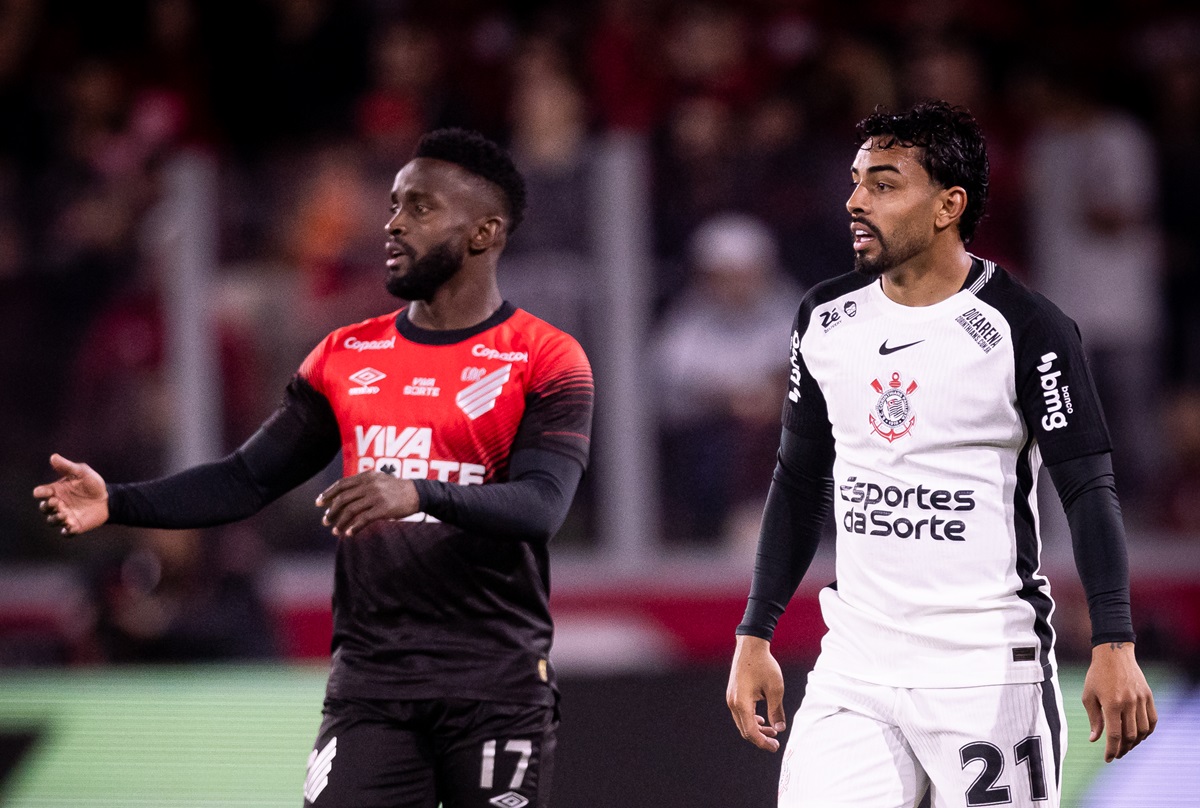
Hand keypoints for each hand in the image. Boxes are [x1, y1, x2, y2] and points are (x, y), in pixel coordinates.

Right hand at [32, 453, 108, 535]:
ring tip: (63, 514)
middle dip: (46, 506)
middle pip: (44, 508)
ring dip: (55, 518)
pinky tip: (71, 526)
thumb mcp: (82, 472)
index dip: (40, 493)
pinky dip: (67, 531)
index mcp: (55, 491)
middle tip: (55, 502)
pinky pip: (66, 532)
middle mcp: (57, 504)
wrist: (109, 499)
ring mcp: (65, 515)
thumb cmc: (93, 484)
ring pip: (52, 520)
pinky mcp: (75, 526)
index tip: (46, 491)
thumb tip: (53, 457)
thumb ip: (67, 467)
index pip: (40, 493)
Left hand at [315, 472, 419, 536]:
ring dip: (340, 522)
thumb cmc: (396, 488)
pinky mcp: (383, 509)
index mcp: (366, 476)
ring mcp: (376, 497)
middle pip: (343, 498)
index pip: (341, 484)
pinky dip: (353, 528)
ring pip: (350, 511)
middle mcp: (369, 485)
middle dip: (331, 511)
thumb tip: (342, 495)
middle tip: (325, 520)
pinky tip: (349, 534)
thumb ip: (363, 484)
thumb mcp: (379, 479)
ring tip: (335, 531)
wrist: (417, 493)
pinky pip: (363, 520)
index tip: (319, 503)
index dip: (328, 493)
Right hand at [726, 634, 786, 751]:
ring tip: (773, 731)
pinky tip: (762, 720)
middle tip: (775, 742)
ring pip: (742, 722)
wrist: (751, 646)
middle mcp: (733, 703)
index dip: (763, 743)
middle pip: (745, 730)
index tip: (776, 747)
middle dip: (760, 738)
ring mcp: (731, 698)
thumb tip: (780, 729)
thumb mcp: (775, 689)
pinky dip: (751, 720)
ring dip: (757, 729)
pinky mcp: (733, 694)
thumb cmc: (764, 666)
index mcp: (742, 703)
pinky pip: (741, 713)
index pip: (751, 732)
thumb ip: (777, 711)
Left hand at [1082, 641, 1156, 761]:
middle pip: (1130, 736)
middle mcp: (1129, 703)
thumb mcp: (1088, 696)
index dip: (1112, 750)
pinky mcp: (1148, 696)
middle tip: (1117, 754)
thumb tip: (1095, 739)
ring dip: (1136, 742)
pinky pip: (1153, 720)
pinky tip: (1140, 736)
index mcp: (1112, 704)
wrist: (1113, 654)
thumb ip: (1094, 719)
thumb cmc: (1096, 675)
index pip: (1115, 735)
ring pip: (1143, 731)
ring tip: (1127, 746)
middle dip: (1123, 749)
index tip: (1108, 759)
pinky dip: (1148, 732)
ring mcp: (1141, 700)